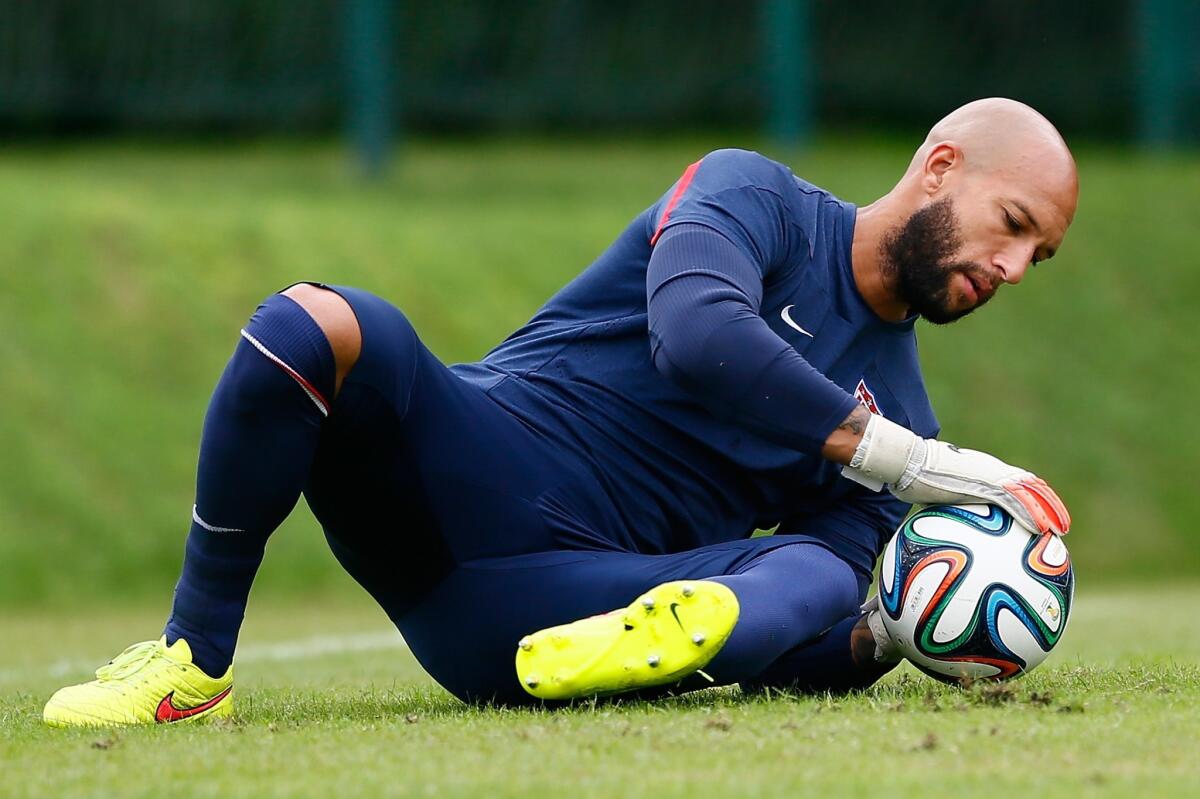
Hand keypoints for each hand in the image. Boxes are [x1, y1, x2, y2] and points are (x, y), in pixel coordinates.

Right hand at [842, 414, 1070, 534]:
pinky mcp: (986, 485)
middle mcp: (991, 468)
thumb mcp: (928, 490)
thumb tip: (930, 520)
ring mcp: (990, 475)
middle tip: (1060, 521)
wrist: (907, 461)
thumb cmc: (909, 474)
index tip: (1040, 506)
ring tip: (1061, 528)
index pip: (1012, 478)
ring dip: (1049, 510)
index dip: (1030, 492)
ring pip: (1031, 492)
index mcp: (979, 468)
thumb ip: (938, 502)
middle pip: (1029, 483)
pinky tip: (1043, 530)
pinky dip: (1033, 515)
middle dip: (1048, 501)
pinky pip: (1017, 502)